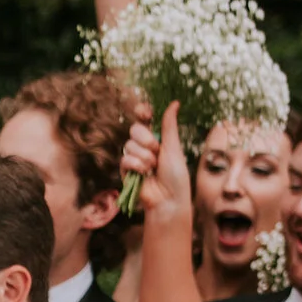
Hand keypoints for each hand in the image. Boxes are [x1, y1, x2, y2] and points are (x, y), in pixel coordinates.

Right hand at [120, 104, 193, 226]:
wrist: (168, 199)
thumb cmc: (176, 176)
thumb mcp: (173, 147)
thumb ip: (169, 125)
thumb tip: (175, 102)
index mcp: (157, 138)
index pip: (144, 118)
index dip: (142, 112)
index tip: (146, 113)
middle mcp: (144, 146)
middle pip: (134, 129)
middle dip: (146, 138)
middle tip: (156, 150)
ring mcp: (134, 158)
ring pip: (129, 144)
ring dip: (144, 156)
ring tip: (153, 167)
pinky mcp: (126, 171)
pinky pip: (125, 159)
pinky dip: (136, 165)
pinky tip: (145, 174)